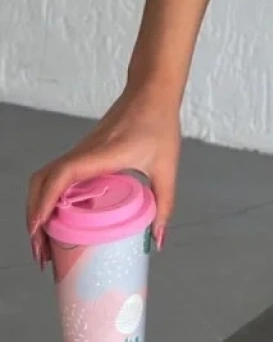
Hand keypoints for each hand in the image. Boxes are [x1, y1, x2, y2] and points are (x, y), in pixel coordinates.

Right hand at [25, 86, 181, 269]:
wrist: (152, 90)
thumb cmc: (159, 123)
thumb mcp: (167, 167)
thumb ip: (164, 204)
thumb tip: (158, 241)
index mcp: (103, 154)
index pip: (64, 174)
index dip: (47, 200)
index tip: (40, 228)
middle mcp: (85, 152)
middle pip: (43, 181)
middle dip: (35, 217)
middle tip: (43, 252)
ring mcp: (80, 151)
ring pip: (45, 178)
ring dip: (38, 208)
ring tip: (45, 242)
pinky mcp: (82, 152)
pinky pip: (56, 175)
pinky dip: (48, 198)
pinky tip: (58, 219)